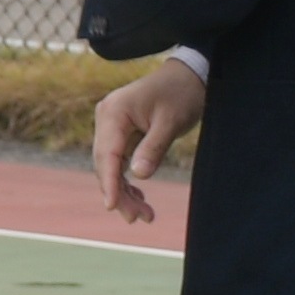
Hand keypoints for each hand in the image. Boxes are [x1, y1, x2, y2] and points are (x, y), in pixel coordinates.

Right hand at [93, 57, 206, 225]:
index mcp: (113, 112)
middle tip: (138, 218)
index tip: (112, 206)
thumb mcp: (171, 122)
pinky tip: (140, 198)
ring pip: (110, 166)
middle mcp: (106, 118)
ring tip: (144, 216)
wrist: (189, 75)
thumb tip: (138, 176)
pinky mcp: (121, 132)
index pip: (107, 154)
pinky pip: (119, 161)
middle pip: (105, 164)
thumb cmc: (181, 94)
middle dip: (119, 193)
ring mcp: (112, 126)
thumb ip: (153, 148)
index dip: (109, 182)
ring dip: (124, 191)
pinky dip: (128, 180)